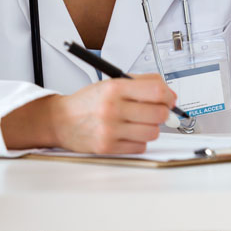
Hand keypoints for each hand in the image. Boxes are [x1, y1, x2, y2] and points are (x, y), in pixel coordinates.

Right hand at [50, 73, 176, 153]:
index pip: (156, 90)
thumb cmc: (87, 102)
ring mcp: (110, 129)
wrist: (61, 120)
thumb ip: (140, 83)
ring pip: (152, 132)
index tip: (169, 98)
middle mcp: (112, 108)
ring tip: (138, 122)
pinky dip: (138, 141)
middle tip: (154, 110)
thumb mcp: (110, 83)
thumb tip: (169, 93)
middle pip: (159, 113)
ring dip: (150, 127)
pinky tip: (127, 133)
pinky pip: (140, 146)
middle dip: (161, 112)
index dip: (168, 95)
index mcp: (114, 88)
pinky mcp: (109, 147)